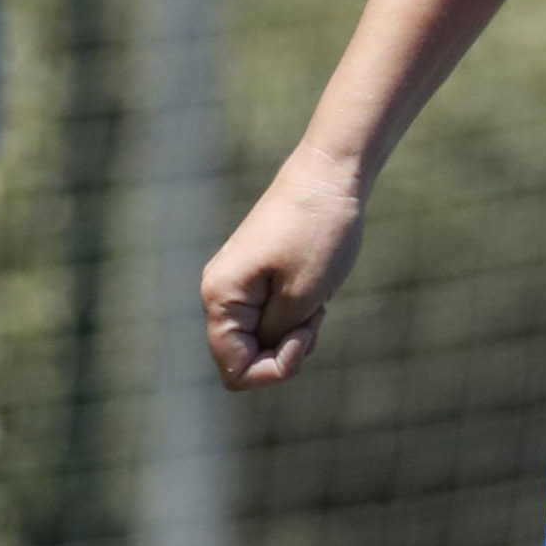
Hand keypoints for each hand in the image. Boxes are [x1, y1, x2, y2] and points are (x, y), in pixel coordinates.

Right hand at [201, 153, 364, 391]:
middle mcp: (217, 290)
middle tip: (314, 315)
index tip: (305, 336)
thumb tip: (258, 355)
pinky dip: (294, 314)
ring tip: (317, 299)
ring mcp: (235, 281)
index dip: (273, 370)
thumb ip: (274, 337)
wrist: (329, 174)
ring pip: (260, 337)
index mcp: (220, 297)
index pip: (234, 370)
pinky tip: (315, 291)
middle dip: (285, 349)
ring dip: (292, 331)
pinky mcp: (254, 273)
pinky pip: (268, 315)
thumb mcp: (302, 298)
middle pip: (245, 356)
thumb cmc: (319, 233)